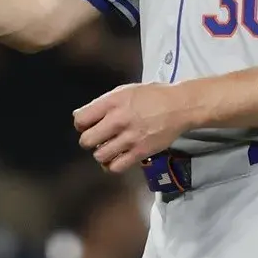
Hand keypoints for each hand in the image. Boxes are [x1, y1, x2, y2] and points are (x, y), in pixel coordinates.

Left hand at [74, 83, 197, 172]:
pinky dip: (112, 165)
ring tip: (108, 148)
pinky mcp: (140, 152)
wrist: (179, 106)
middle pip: (86, 140)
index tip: (87, 125)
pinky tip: (116, 158)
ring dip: (101, 153)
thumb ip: (102, 103)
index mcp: (112, 102)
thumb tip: (79, 116)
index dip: (81, 124)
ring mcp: (129, 138)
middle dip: (88, 140)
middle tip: (97, 138)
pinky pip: (116, 167)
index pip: (80, 119)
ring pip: (99, 156)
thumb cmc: (151, 96)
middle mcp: (118, 120)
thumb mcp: (123, 91)